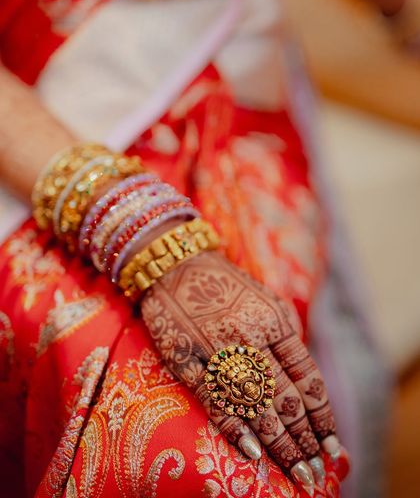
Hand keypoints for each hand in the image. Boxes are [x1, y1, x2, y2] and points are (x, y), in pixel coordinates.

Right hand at [142, 251, 348, 494]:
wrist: (176, 267)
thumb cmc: (226, 287)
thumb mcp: (266, 301)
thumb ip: (286, 338)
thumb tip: (304, 384)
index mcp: (274, 322)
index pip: (306, 378)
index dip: (321, 416)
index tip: (331, 446)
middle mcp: (250, 337)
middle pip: (284, 399)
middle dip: (303, 441)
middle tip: (313, 473)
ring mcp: (218, 349)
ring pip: (254, 406)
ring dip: (277, 444)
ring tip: (294, 474)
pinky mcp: (188, 359)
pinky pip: (215, 401)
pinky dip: (235, 430)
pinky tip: (253, 453)